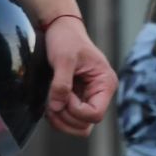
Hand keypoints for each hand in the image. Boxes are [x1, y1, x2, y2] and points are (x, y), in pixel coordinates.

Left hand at [43, 18, 116, 135]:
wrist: (60, 28)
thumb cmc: (67, 38)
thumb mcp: (64, 58)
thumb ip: (61, 83)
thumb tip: (56, 107)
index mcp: (105, 83)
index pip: (95, 114)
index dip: (76, 110)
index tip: (66, 94)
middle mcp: (99, 93)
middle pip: (86, 125)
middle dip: (66, 117)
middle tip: (53, 101)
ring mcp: (88, 97)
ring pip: (78, 127)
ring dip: (61, 120)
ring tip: (50, 103)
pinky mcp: (77, 99)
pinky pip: (69, 119)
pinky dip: (58, 117)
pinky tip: (50, 103)